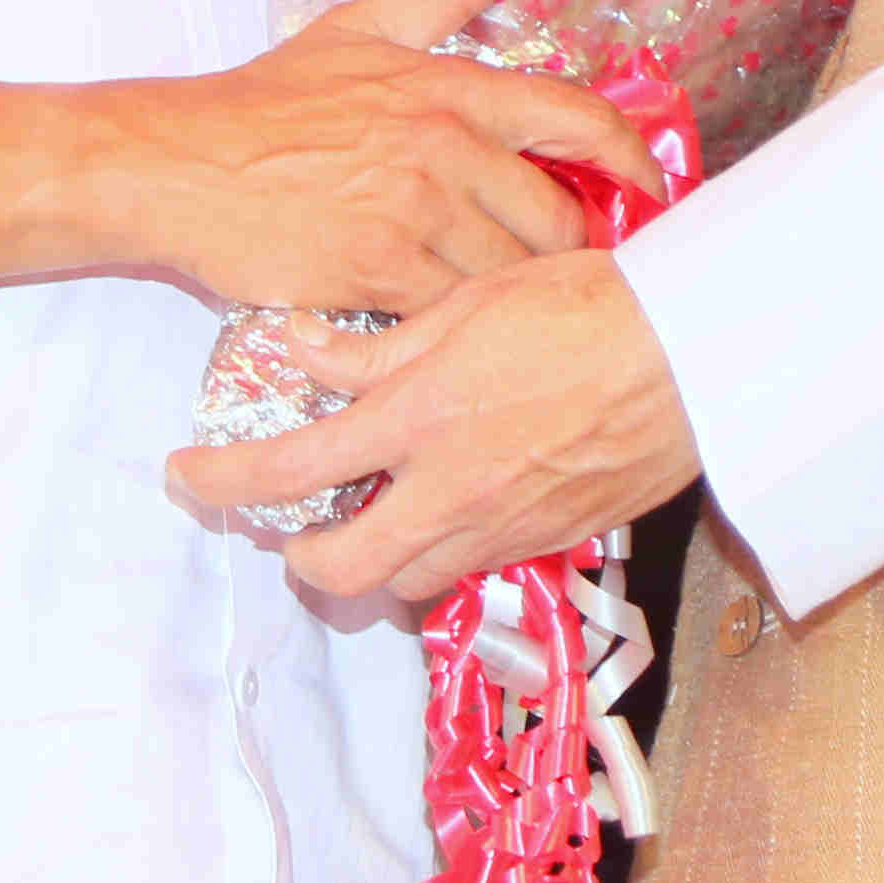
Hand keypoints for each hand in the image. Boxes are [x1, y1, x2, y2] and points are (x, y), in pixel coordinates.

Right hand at [77, 0, 663, 316]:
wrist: (181, 164)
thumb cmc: (266, 101)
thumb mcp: (361, 29)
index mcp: (449, 87)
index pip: (577, 118)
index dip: (630, 161)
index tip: (650, 190)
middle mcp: (444, 145)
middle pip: (556, 215)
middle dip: (569, 248)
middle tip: (567, 267)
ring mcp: (415, 210)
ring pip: (510, 270)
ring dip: (514, 291)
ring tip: (509, 301)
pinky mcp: (381, 271)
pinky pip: (455, 309)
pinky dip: (459, 320)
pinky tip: (449, 321)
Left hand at [167, 247, 700, 602]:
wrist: (697, 353)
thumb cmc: (583, 304)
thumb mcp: (466, 304)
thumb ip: (377, 346)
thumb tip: (302, 351)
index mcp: (419, 420)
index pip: (292, 471)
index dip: (224, 482)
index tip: (187, 476)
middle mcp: (452, 489)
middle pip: (345, 569)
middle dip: (301, 559)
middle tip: (287, 526)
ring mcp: (504, 525)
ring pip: (411, 578)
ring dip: (376, 558)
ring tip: (368, 511)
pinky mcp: (552, 539)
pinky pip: (475, 563)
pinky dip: (444, 545)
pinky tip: (451, 499)